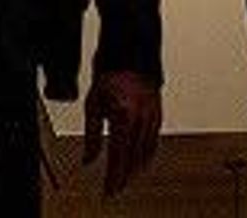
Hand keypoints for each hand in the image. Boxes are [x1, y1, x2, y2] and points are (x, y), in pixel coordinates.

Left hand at [84, 68, 163, 194]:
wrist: (130, 56)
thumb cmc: (110, 77)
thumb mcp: (93, 105)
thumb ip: (92, 135)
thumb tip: (89, 159)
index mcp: (124, 116)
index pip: (119, 155)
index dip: (114, 175)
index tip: (109, 189)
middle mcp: (141, 119)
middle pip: (133, 157)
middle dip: (124, 176)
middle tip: (116, 189)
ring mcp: (152, 117)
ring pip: (145, 153)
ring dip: (135, 169)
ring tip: (126, 179)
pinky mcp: (157, 115)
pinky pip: (154, 142)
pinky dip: (147, 156)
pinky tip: (141, 162)